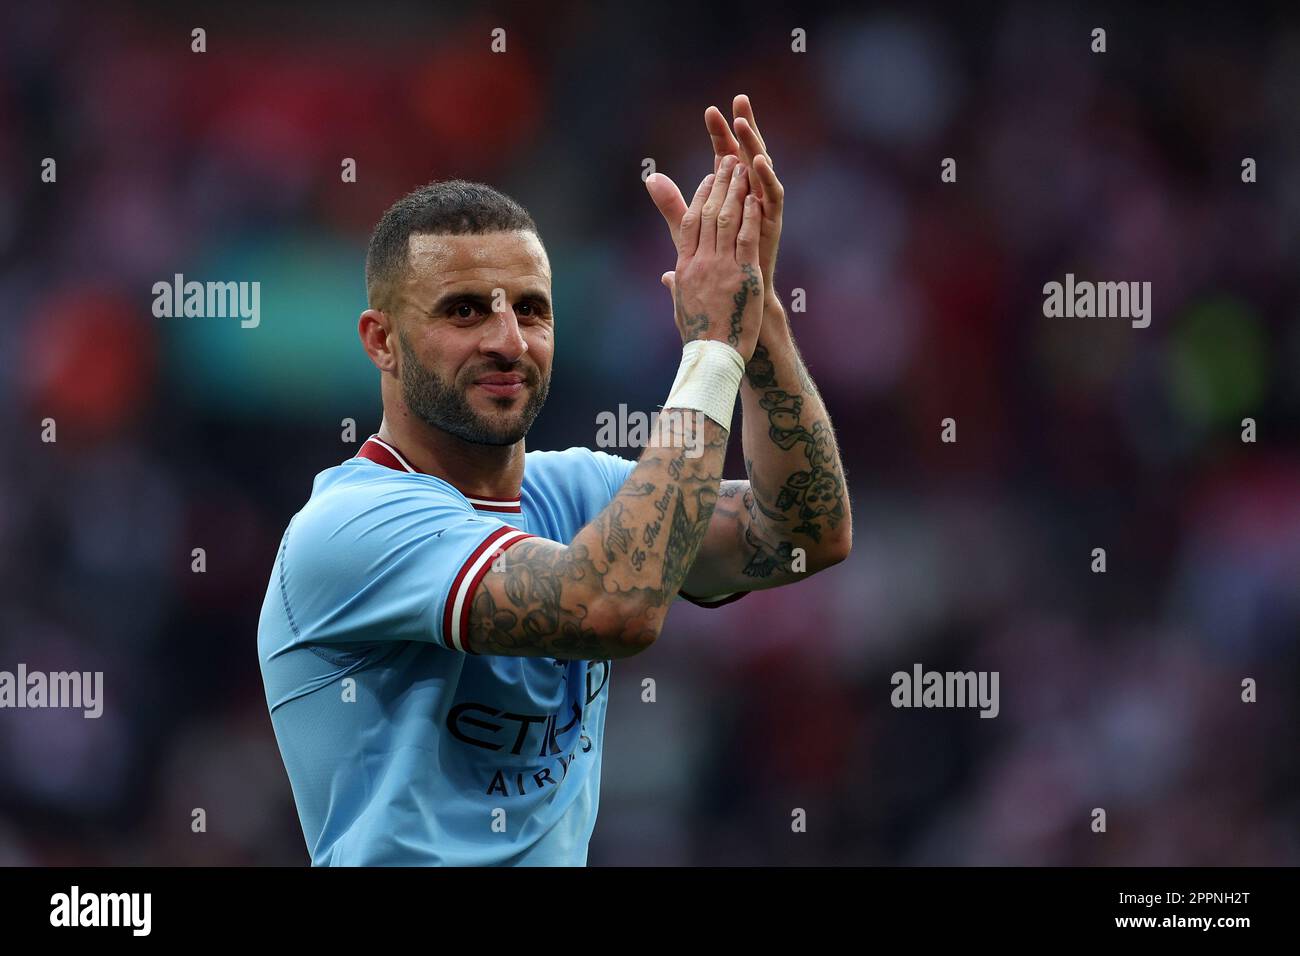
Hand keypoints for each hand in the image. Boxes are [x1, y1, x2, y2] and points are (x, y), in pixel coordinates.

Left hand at [647, 94, 784, 300]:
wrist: (734, 302)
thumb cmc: (715, 269)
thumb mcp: (689, 230)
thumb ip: (673, 204)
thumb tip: (650, 179)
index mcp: (732, 195)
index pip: (724, 156)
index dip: (718, 134)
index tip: (710, 110)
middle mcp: (750, 197)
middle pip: (746, 154)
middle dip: (742, 127)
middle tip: (738, 100)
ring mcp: (763, 209)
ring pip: (761, 170)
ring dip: (754, 145)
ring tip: (744, 123)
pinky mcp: (772, 224)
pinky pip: (772, 196)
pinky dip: (766, 177)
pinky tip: (755, 160)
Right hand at [667, 154, 762, 360]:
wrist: (712, 355)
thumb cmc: (699, 336)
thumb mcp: (681, 306)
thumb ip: (676, 286)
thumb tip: (667, 277)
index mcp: (684, 268)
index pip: (689, 224)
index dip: (699, 197)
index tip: (709, 180)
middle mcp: (700, 262)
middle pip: (706, 214)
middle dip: (719, 184)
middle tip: (729, 161)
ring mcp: (721, 267)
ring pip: (725, 220)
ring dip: (734, 191)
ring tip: (743, 169)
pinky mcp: (742, 274)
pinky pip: (744, 238)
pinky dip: (749, 216)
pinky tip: (754, 198)